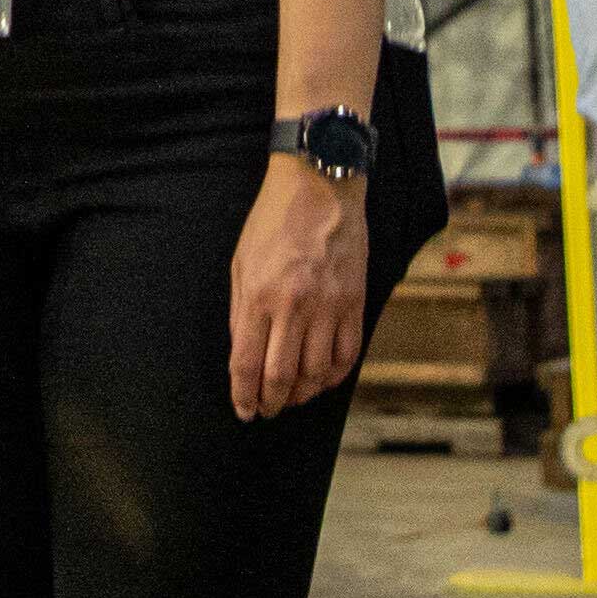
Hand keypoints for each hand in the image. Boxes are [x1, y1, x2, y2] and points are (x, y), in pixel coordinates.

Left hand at [227, 153, 370, 421]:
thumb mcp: (241, 262)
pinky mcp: (355, 302)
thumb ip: (241, 311)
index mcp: (259, 295)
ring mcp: (328, 306)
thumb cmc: (272, 222)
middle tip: (267, 410)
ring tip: (292, 398)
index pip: (247, 363)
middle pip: (281, 377)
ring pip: (316, 373)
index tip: (244, 411)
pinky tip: (322, 380)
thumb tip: (242, 355)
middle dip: (271, 403)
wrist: (319, 186)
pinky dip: (334, 376)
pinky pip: (347, 355)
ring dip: (302, 395)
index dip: (243, 395)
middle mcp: (294, 307)